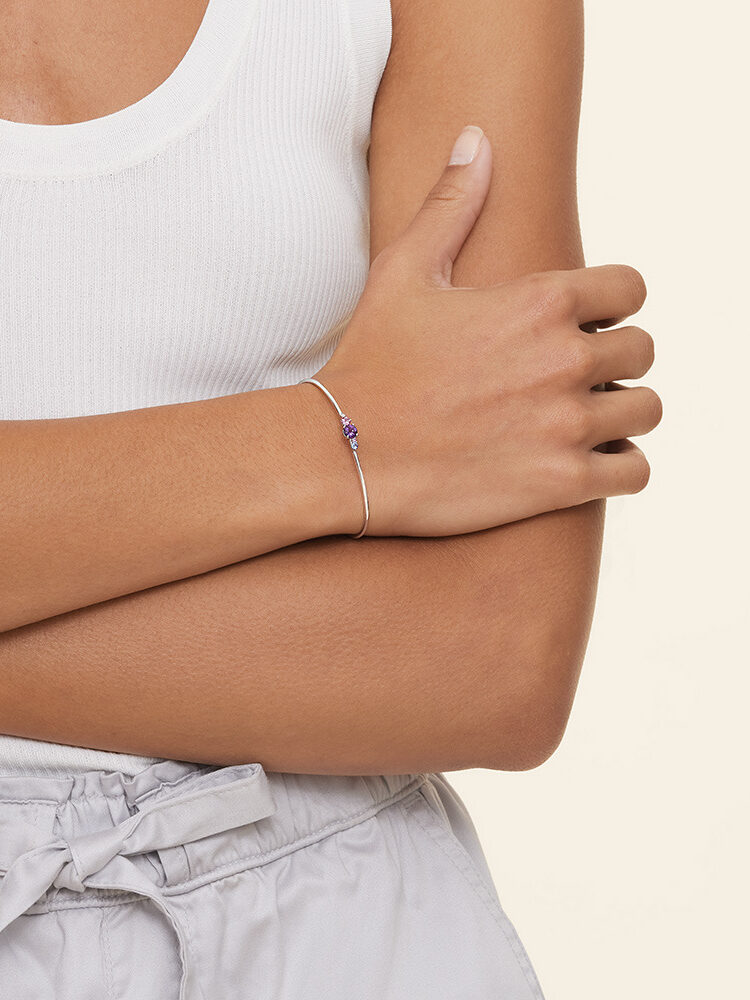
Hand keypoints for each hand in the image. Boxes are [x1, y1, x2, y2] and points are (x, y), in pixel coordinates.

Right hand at [314, 125, 662, 536]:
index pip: (630, 288)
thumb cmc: (371, 361)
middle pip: (643, 349)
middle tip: (576, 377)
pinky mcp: (561, 482)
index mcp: (541, 300)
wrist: (344, 453)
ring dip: (622, 412)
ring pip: (645, 410)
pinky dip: (621, 466)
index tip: (584, 324)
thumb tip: (476, 138)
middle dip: (616, 360)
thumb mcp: (403, 271)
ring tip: (584, 420)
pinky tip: (589, 461)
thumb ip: (451, 204)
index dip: (611, 305)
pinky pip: (634, 471)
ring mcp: (567, 423)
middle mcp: (565, 358)